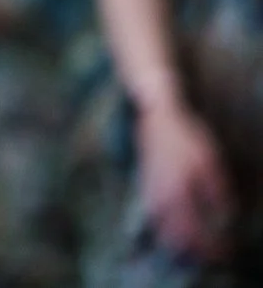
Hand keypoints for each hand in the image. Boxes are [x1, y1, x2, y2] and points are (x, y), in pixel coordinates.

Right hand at [138, 99, 232, 261]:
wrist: (157, 117)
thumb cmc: (187, 137)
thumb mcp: (210, 163)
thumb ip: (217, 192)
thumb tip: (225, 216)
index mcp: (179, 193)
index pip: (195, 232)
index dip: (211, 246)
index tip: (225, 253)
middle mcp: (161, 197)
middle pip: (175, 236)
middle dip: (193, 250)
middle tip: (211, 254)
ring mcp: (151, 192)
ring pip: (161, 228)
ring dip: (177, 242)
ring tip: (193, 247)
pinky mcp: (145, 186)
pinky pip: (154, 216)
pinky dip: (165, 228)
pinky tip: (174, 227)